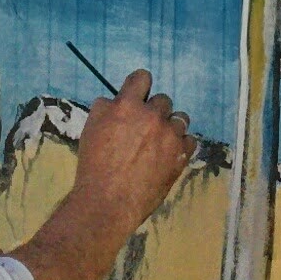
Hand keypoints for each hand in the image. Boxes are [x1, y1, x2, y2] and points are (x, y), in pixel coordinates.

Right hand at [73, 68, 194, 229]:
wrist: (109, 202)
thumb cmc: (94, 166)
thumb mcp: (91, 128)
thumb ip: (106, 109)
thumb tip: (116, 101)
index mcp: (127, 106)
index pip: (142, 77)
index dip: (140, 85)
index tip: (138, 95)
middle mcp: (151, 116)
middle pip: (163, 100)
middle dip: (154, 112)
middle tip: (144, 130)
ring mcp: (169, 135)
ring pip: (180, 118)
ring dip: (171, 127)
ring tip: (160, 143)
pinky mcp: (181, 154)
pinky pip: (190, 139)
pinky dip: (181, 145)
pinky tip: (169, 156)